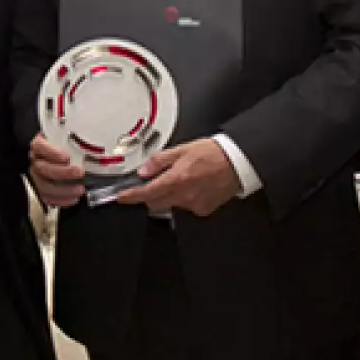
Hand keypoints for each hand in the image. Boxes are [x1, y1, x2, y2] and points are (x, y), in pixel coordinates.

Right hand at [28, 134, 85, 207]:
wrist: (41, 151)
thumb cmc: (54, 142)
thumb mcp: (57, 134)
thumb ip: (66, 134)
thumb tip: (85, 129)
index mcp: (36, 144)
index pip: (40, 147)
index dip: (52, 153)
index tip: (66, 157)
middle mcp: (33, 161)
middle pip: (43, 169)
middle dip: (63, 173)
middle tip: (79, 172)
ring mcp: (34, 176)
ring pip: (44, 186)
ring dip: (64, 190)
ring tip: (79, 189)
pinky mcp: (39, 188)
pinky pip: (47, 197)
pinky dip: (61, 200)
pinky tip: (73, 199)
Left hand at [115, 138, 240, 217]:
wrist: (237, 163)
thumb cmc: (213, 154)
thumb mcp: (182, 149)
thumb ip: (160, 160)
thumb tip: (144, 170)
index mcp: (176, 179)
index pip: (147, 192)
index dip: (131, 196)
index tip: (122, 197)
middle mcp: (184, 195)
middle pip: (156, 203)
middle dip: (150, 195)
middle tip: (154, 182)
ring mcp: (194, 204)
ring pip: (171, 205)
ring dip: (169, 195)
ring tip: (182, 178)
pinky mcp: (203, 209)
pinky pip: (186, 207)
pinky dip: (184, 198)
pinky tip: (193, 186)